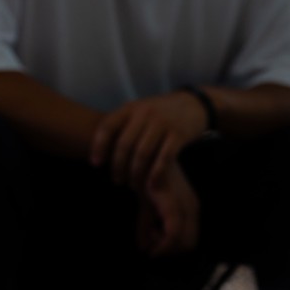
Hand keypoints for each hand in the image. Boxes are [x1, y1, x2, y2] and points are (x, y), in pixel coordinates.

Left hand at [91, 90, 207, 188]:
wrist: (193, 105)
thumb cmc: (161, 112)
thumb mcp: (140, 109)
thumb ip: (124, 122)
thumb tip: (100, 144)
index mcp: (131, 107)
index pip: (108, 126)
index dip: (98, 146)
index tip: (95, 163)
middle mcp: (145, 114)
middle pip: (124, 144)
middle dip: (118, 166)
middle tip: (116, 180)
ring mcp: (163, 124)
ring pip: (142, 153)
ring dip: (135, 173)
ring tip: (133, 184)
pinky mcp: (178, 135)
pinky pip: (163, 158)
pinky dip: (156, 174)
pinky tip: (151, 185)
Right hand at [137, 160, 199, 256]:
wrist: (136, 159)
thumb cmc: (142, 179)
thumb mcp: (145, 207)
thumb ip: (146, 226)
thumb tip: (143, 248)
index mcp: (190, 206)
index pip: (190, 240)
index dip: (171, 249)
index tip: (153, 243)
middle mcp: (192, 207)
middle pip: (189, 245)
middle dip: (168, 250)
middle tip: (149, 241)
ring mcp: (185, 207)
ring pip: (183, 244)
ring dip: (163, 246)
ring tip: (148, 232)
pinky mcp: (173, 207)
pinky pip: (173, 236)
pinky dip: (161, 244)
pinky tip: (148, 237)